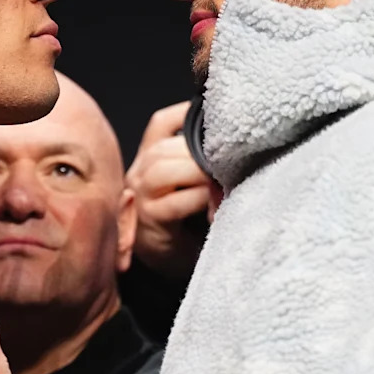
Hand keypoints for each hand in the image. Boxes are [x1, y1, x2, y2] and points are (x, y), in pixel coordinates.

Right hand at [124, 100, 216, 283]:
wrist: (168, 262)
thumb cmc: (185, 220)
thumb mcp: (189, 183)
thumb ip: (199, 161)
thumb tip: (234, 142)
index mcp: (150, 157)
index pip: (161, 123)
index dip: (184, 112)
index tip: (212, 112)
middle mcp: (140, 172)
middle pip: (165, 147)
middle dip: (200, 151)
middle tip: (231, 159)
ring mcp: (140, 196)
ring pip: (164, 170)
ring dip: (198, 173)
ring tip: (223, 181)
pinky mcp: (149, 220)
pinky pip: (174, 203)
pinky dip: (199, 200)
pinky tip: (217, 204)